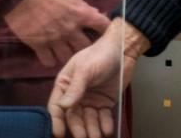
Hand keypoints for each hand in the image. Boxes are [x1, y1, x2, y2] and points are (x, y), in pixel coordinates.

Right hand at [4, 0, 111, 67]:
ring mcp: (54, 39)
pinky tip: (49, 54)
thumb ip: (81, 4)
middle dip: (85, 46)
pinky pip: (48, 61)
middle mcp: (70, 29)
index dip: (105, 29)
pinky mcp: (38, 44)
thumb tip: (94, 12)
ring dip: (67, 55)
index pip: (102, 26)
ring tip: (64, 51)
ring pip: (68, 58)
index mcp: (80, 13)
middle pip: (86, 47)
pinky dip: (50, 59)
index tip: (102, 31)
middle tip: (81, 44)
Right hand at [48, 19, 148, 137]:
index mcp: (65, 84)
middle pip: (73, 117)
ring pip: (88, 120)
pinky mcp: (104, 103)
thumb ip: (74, 89)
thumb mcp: (85, 70)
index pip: (57, 106)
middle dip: (78, 129)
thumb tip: (62, 107)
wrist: (123, 50)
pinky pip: (103, 118)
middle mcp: (75, 95)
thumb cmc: (99, 55)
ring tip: (97, 136)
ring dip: (92, 130)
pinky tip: (107, 129)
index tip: (58, 134)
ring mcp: (90, 100)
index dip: (57, 121)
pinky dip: (105, 125)